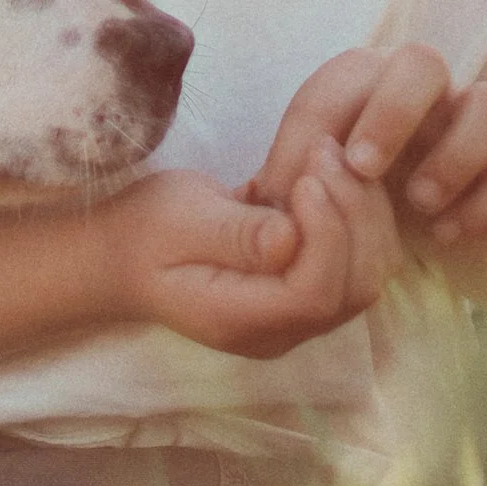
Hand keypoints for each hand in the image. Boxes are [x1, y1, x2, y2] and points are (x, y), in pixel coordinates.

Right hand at [103, 153, 397, 358]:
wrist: (120, 253)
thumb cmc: (141, 231)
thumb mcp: (177, 219)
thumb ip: (235, 233)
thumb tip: (292, 237)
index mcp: (238, 320)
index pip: (315, 294)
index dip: (328, 236)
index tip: (307, 177)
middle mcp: (277, 332)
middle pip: (353, 288)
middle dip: (354, 217)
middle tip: (326, 153)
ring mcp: (295, 318)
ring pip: (365, 275)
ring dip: (362, 213)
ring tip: (331, 157)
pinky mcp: (305, 293)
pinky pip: (354, 262)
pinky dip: (356, 217)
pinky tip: (331, 176)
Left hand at [249, 45, 486, 257]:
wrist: (395, 216)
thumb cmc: (332, 189)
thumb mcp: (298, 186)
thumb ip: (278, 185)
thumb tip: (261, 201)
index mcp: (363, 79)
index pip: (347, 74)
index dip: (322, 122)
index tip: (303, 176)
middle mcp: (421, 90)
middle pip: (424, 61)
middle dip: (393, 112)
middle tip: (363, 170)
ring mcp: (467, 126)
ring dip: (456, 153)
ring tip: (418, 204)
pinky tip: (446, 236)